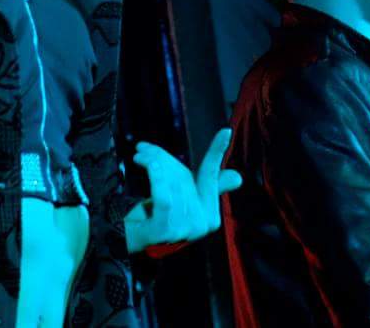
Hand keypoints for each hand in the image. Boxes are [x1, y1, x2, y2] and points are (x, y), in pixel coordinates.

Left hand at [123, 128, 242, 255]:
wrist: (132, 239)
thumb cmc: (158, 217)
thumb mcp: (184, 199)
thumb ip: (209, 186)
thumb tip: (237, 177)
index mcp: (210, 216)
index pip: (212, 177)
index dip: (216, 153)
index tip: (225, 131)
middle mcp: (201, 224)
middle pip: (185, 176)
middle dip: (162, 157)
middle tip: (143, 148)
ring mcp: (184, 230)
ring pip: (172, 183)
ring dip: (152, 163)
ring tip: (139, 155)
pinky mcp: (165, 230)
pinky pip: (163, 196)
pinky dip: (156, 176)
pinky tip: (146, 163)